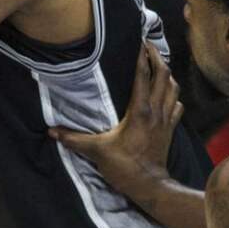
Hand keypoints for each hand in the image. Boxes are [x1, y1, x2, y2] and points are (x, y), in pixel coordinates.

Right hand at [48, 42, 182, 195]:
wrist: (149, 186)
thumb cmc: (124, 167)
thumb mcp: (97, 151)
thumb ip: (74, 139)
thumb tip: (51, 131)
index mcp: (140, 110)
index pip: (143, 75)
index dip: (142, 56)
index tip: (139, 41)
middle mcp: (156, 110)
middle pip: (163, 75)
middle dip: (157, 57)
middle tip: (148, 45)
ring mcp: (166, 120)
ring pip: (173, 88)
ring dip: (167, 73)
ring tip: (158, 63)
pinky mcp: (171, 129)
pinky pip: (177, 106)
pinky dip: (173, 95)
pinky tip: (167, 94)